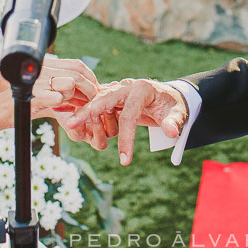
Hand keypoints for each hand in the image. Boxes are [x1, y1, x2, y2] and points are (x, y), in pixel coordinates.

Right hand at [30, 56, 99, 118]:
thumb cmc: (25, 102)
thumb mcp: (47, 93)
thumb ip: (65, 92)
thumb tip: (87, 95)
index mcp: (46, 65)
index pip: (76, 64)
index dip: (90, 76)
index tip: (95, 88)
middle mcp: (43, 69)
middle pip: (77, 73)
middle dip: (90, 89)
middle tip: (92, 100)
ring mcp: (38, 81)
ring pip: (70, 83)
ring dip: (74, 97)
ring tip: (70, 105)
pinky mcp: (34, 95)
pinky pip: (58, 98)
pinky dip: (62, 105)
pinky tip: (56, 109)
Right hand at [65, 78, 188, 164]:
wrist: (170, 97)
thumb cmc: (174, 106)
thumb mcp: (178, 114)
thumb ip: (173, 122)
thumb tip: (170, 132)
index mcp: (142, 90)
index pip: (129, 115)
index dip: (126, 139)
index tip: (124, 161)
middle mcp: (127, 86)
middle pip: (104, 98)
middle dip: (87, 112)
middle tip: (70, 125)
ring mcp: (119, 90)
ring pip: (98, 100)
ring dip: (84, 112)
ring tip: (69, 125)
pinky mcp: (114, 96)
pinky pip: (98, 104)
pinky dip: (87, 112)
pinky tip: (75, 121)